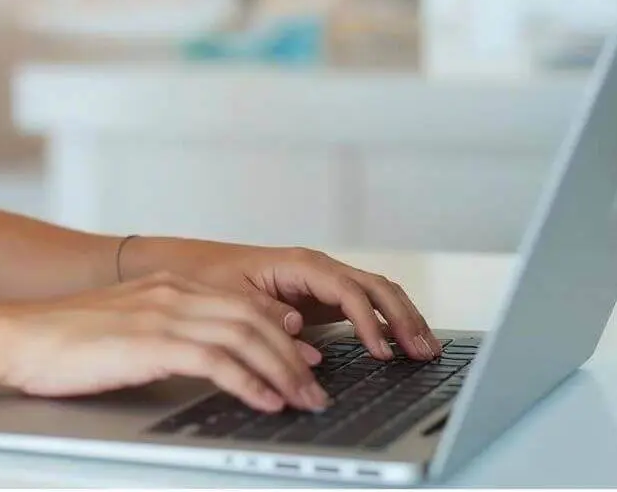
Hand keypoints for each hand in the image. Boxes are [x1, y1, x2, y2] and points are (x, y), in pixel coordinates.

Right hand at [0, 271, 332, 413]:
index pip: (244, 302)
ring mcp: (163, 314)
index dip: (282, 330)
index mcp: (168, 286)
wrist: (19, 337)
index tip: (305, 356)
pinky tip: (265, 402)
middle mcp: (173, 293)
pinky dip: (250, 383)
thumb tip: (203, 357)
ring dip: (282, 372)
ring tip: (302, 400)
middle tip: (315, 386)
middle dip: (293, 356)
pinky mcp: (152, 342)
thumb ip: (166, 330)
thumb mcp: (125, 326)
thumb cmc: (63, 340)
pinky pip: (217, 361)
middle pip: (255, 318)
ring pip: (246, 337)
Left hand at [125, 237, 440, 362]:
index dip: (368, 321)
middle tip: (422, 351)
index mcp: (298, 264)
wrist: (190, 267)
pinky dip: (388, 322)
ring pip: (377, 294)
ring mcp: (322, 283)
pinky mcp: (321, 299)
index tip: (380, 351)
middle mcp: (317, 269)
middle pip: (375, 287)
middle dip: (403, 317)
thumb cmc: (208, 276)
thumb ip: (266, 316)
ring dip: (404, 318)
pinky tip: (401, 345)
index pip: (347, 289)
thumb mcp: (230, 297)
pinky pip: (365, 306)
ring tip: (426, 349)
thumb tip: (301, 338)